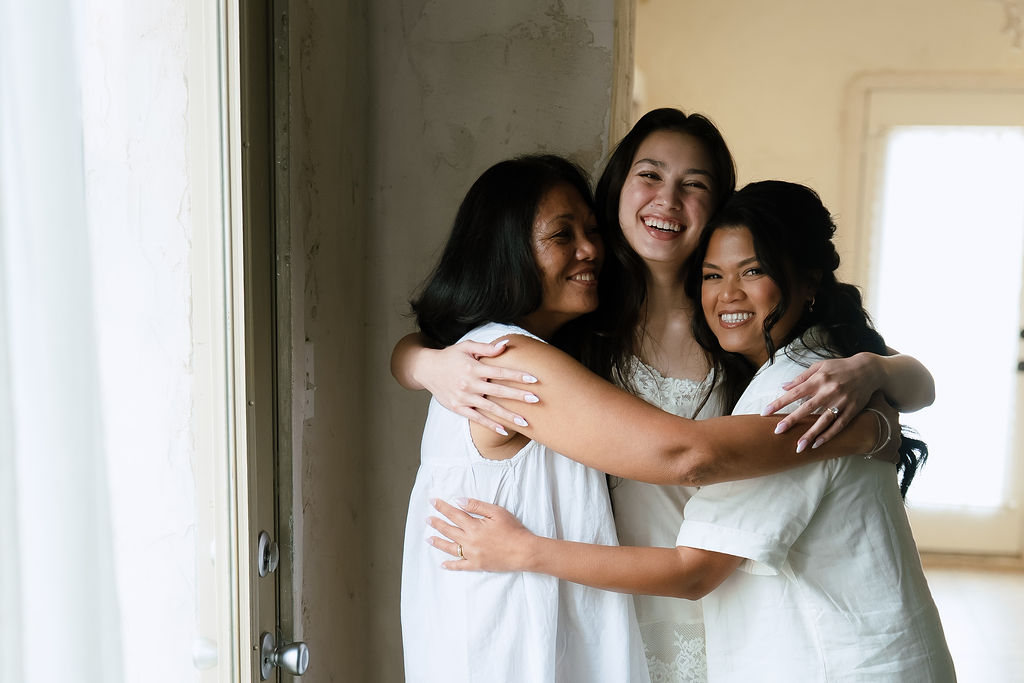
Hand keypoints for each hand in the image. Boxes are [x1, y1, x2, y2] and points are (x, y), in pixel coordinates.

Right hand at [418, 338, 539, 434]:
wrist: (426, 369)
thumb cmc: (450, 356)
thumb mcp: (466, 347)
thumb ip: (487, 348)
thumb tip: (506, 344)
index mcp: (473, 368)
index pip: (500, 372)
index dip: (517, 375)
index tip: (534, 378)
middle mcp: (469, 384)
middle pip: (498, 391)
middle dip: (518, 396)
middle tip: (536, 399)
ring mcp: (464, 397)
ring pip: (490, 408)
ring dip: (508, 415)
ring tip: (525, 422)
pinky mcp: (458, 408)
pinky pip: (477, 418)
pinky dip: (490, 425)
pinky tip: (504, 430)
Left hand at [427, 498, 536, 571]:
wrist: (524, 551)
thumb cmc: (513, 529)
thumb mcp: (496, 512)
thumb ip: (476, 506)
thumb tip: (458, 501)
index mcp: (474, 526)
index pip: (453, 514)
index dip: (442, 507)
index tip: (433, 502)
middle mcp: (469, 541)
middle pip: (449, 530)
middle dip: (437, 523)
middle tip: (427, 519)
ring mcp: (472, 555)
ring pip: (450, 548)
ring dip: (438, 542)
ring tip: (429, 538)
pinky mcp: (477, 565)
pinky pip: (460, 566)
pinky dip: (450, 565)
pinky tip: (442, 564)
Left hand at [767, 353, 882, 448]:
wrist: (869, 369)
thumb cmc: (840, 367)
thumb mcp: (820, 366)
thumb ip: (801, 377)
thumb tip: (783, 387)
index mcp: (818, 379)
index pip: (794, 393)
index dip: (779, 403)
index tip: (765, 412)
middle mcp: (829, 391)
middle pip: (807, 408)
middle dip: (791, 421)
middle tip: (777, 432)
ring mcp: (841, 402)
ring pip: (823, 421)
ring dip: (810, 435)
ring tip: (798, 447)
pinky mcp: (852, 410)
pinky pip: (839, 426)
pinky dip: (828, 436)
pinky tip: (817, 445)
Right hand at [865, 393, 901, 464]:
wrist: (862, 432)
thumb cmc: (863, 414)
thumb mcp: (868, 397)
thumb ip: (874, 391)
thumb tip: (875, 385)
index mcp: (891, 413)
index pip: (888, 411)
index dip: (880, 414)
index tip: (872, 415)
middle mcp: (897, 426)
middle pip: (892, 425)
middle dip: (884, 427)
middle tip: (871, 428)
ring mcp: (895, 441)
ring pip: (893, 440)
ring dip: (885, 440)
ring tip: (872, 441)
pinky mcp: (892, 454)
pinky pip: (894, 456)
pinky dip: (890, 456)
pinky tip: (881, 454)